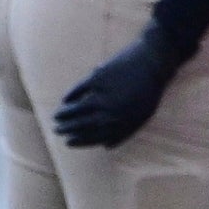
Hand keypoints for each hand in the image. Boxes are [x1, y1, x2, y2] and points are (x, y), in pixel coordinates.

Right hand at [52, 33, 183, 149]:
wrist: (153, 62)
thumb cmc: (149, 91)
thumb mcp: (142, 116)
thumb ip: (124, 133)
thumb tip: (106, 147)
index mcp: (122, 123)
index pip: (94, 136)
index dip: (80, 141)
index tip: (68, 143)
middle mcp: (110, 111)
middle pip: (83, 124)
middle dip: (68, 129)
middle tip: (57, 131)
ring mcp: (104, 94)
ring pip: (78, 108)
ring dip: (65, 115)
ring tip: (56, 117)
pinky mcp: (99, 78)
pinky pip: (80, 90)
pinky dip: (71, 96)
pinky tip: (65, 100)